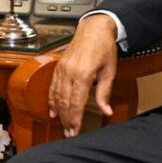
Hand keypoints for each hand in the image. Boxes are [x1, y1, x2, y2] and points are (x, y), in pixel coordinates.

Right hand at [49, 13, 119, 136]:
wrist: (94, 28)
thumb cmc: (104, 48)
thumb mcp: (109, 71)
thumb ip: (105, 93)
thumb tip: (106, 111)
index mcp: (83, 75)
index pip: (76, 103)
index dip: (74, 119)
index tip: (75, 131)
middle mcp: (69, 73)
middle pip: (64, 102)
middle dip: (66, 120)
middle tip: (69, 133)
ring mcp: (62, 69)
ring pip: (56, 96)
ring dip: (59, 112)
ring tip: (62, 125)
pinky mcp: (59, 66)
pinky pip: (52, 86)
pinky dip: (52, 99)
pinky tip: (53, 110)